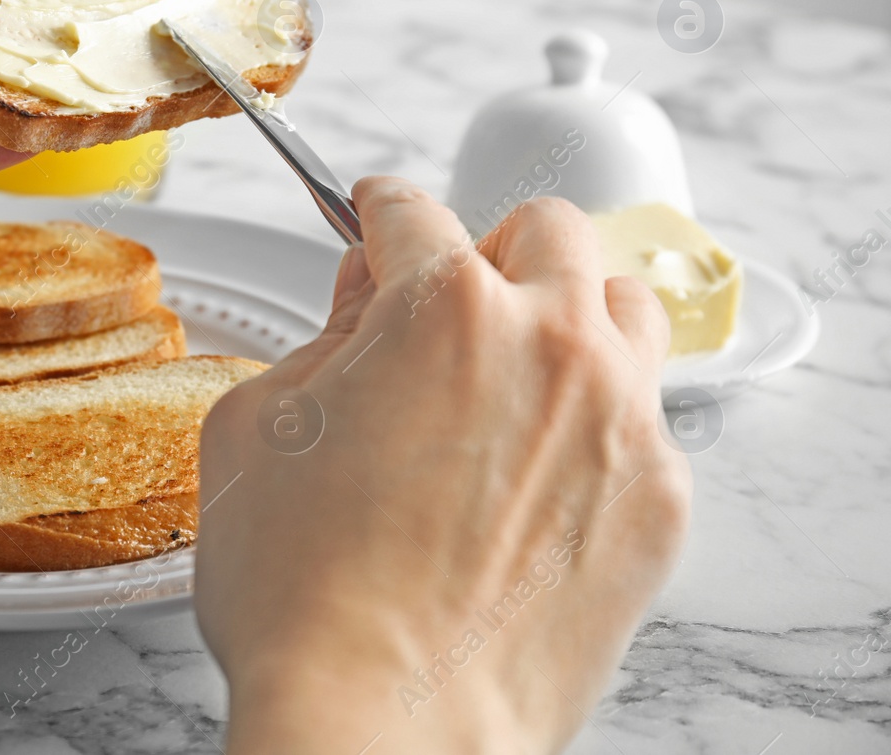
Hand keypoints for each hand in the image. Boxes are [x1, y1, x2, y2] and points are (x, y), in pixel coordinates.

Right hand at [195, 178, 690, 752]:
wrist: (381, 723)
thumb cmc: (304, 594)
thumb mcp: (256, 428)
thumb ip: (319, 337)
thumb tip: (362, 301)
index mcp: (442, 308)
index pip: (413, 211)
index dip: (377, 212)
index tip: (377, 220)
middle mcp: (550, 344)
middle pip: (547, 231)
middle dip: (486, 251)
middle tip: (442, 304)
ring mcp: (619, 422)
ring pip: (623, 307)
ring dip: (567, 315)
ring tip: (513, 371)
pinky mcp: (659, 503)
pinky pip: (643, 418)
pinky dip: (593, 421)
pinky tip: (533, 475)